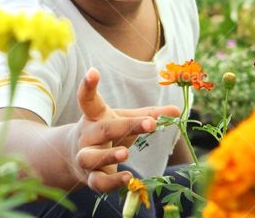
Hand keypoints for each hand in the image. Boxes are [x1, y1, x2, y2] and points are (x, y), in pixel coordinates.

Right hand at [69, 68, 180, 191]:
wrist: (76, 159)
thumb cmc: (108, 133)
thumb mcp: (125, 120)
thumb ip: (149, 115)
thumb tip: (177, 110)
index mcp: (95, 116)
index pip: (88, 99)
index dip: (89, 86)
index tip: (93, 72)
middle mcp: (87, 136)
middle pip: (102, 130)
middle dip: (125, 126)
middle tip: (150, 122)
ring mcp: (86, 157)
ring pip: (91, 157)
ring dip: (108, 155)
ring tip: (126, 153)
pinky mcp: (90, 178)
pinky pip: (98, 182)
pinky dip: (112, 182)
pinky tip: (128, 178)